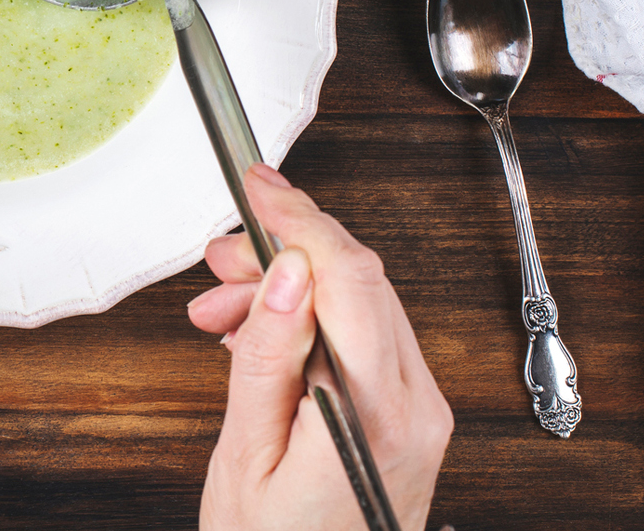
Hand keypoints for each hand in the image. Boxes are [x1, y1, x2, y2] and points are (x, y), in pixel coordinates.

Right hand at [187, 164, 450, 530]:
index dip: (301, 221)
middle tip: (220, 258)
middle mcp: (418, 409)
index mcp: (377, 417)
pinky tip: (261, 332)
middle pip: (361, 282)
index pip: (351, 280)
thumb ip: (268, 357)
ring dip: (293, 286)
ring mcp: (423, 412)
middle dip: (286, 251)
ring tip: (223, 308)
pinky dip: (313, 319)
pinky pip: (367, 337)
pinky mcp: (413, 415)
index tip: (259, 189)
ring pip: (363, 303)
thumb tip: (287, 272)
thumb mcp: (245, 454)